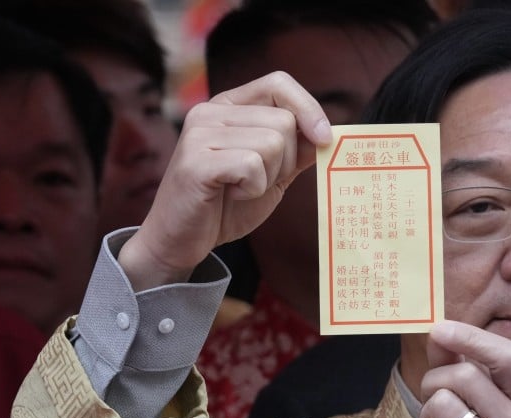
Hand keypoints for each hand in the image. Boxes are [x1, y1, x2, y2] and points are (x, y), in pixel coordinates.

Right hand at [118, 72, 331, 289]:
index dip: (308, 108)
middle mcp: (210, 112)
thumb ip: (295, 151)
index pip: (278, 83)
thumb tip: (328, 134)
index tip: (324, 139)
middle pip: (284, 121)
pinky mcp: (195, 162)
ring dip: (268, 178)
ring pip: (271, 144)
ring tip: (242, 189)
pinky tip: (232, 194)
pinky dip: (253, 189)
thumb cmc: (225, 205)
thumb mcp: (271, 173)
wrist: (182, 240)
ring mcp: (199, 134)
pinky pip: (252, 166)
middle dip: (286, 160)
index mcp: (228, 107)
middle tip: (259, 181)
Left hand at [410, 320, 510, 417]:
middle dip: (433, 383)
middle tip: (434, 405)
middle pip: (464, 377)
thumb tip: (438, 330)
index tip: (439, 329)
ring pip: (441, 405)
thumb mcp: (465, 402)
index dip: (472, 338)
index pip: (508, 357)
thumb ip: (454, 363)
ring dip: (426, 417)